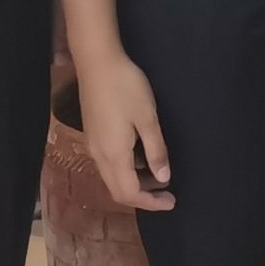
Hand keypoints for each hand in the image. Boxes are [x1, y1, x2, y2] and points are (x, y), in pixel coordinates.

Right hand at [76, 51, 174, 211]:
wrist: (97, 62)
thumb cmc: (126, 87)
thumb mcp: (147, 118)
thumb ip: (156, 150)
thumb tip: (163, 178)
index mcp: (113, 155)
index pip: (129, 193)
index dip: (150, 202)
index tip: (172, 202)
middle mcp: (99, 156)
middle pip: (118, 190)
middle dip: (143, 197)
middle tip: (167, 193)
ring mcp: (93, 146)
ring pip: (112, 178)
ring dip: (134, 183)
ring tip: (159, 176)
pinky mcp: (93, 135)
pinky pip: (108, 164)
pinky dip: (126, 170)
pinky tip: (141, 158)